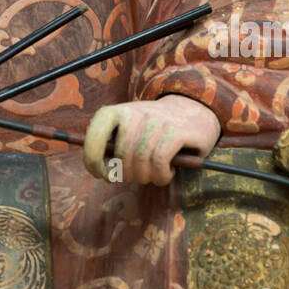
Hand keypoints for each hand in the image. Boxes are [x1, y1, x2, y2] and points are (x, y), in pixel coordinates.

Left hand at [83, 94, 220, 185]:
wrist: (195, 110)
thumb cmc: (158, 129)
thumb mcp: (134, 129)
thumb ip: (116, 143)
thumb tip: (102, 169)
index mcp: (120, 111)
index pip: (96, 133)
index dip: (92, 158)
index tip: (101, 174)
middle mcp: (138, 113)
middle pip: (122, 155)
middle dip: (127, 175)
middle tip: (137, 177)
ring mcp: (158, 121)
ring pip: (141, 161)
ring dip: (146, 177)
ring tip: (154, 175)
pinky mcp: (177, 132)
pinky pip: (159, 162)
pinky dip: (161, 176)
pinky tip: (167, 173)